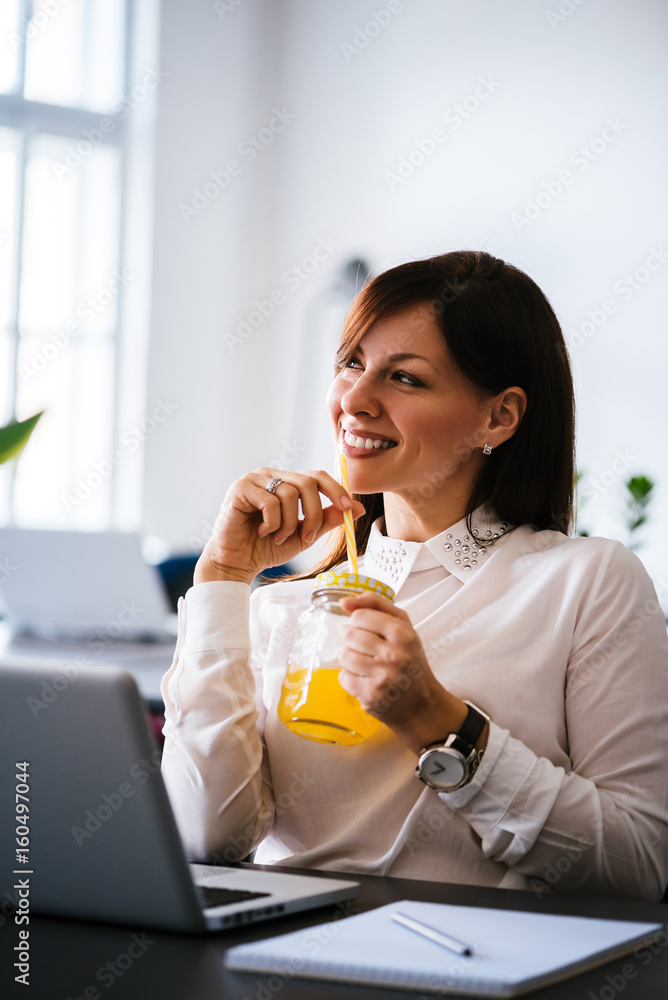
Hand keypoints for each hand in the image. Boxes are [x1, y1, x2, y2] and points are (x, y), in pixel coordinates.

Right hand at [194, 468, 364, 584]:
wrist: (237, 563)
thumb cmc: (267, 548)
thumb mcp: (305, 535)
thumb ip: (327, 520)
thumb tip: (358, 508)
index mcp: (287, 482)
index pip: (317, 475)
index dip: (336, 489)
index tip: (349, 508)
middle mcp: (271, 475)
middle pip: (308, 482)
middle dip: (313, 514)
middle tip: (306, 537)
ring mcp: (255, 479)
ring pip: (289, 494)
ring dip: (289, 524)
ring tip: (276, 537)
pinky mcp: (240, 488)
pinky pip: (270, 502)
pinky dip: (272, 523)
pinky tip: (261, 531)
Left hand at [338, 592, 474, 753]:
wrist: (422, 703)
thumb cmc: (410, 660)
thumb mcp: (403, 627)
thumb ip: (376, 605)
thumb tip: (344, 602)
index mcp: (402, 634)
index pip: (360, 616)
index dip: (360, 622)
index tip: (369, 630)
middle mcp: (393, 655)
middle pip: (350, 635)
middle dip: (354, 641)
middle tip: (369, 650)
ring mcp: (381, 676)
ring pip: (344, 656)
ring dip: (351, 659)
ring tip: (367, 665)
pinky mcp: (370, 695)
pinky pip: (344, 677)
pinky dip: (351, 678)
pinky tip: (366, 679)